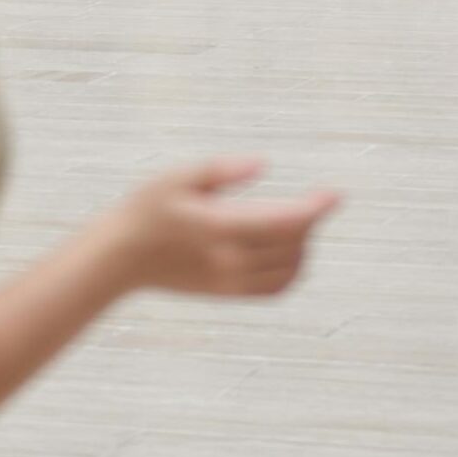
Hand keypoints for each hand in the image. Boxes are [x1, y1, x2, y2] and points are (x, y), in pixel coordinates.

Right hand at [113, 159, 338, 299]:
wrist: (122, 256)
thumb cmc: (148, 208)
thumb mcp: (177, 176)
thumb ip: (221, 169)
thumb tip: (263, 163)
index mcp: (219, 227)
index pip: (285, 222)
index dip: (315, 208)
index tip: (335, 194)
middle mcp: (229, 259)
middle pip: (293, 244)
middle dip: (310, 219)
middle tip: (313, 198)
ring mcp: (230, 281)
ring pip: (290, 269)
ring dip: (304, 244)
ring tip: (297, 221)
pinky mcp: (229, 293)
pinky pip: (276, 288)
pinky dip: (293, 270)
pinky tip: (289, 250)